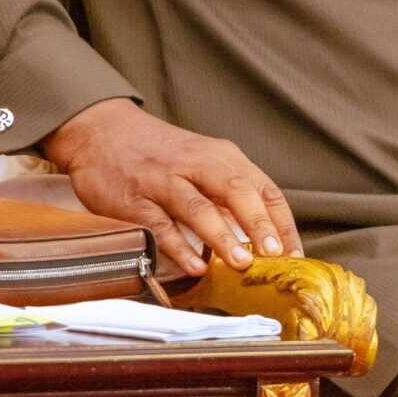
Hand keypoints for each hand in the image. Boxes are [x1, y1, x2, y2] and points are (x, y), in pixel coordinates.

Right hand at [43, 98, 301, 275]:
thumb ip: (229, 194)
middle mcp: (198, 164)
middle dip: (259, 224)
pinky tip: (195, 266)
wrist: (104, 131)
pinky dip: (179, 246)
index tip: (293, 253)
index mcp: (222, 157)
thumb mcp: (203, 162)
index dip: (281, 222)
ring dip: (223, 236)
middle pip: (236, 191)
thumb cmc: (160, 154)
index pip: (263, 188)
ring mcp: (165, 180)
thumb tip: (262, 237)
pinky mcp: (136, 198)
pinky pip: (161, 224)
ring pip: (200, 207)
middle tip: (274, 255)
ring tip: (241, 263)